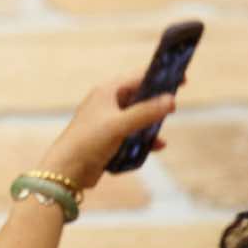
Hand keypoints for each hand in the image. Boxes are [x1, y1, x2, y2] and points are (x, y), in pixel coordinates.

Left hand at [37, 75, 180, 195]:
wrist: (66, 171)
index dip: (159, 75)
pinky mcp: (107, 138)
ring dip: (150, 122)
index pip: (137, 76)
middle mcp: (106, 103)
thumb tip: (171, 100)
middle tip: (174, 106)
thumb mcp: (120, 125)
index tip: (182, 79)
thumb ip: (145, 113)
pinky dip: (143, 138)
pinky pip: (131, 133)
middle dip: (156, 101)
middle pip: (138, 96)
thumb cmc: (88, 142)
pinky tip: (157, 146)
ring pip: (136, 116)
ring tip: (163, 128)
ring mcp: (106, 121)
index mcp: (106, 91)